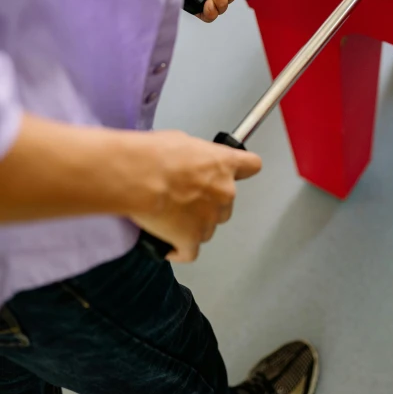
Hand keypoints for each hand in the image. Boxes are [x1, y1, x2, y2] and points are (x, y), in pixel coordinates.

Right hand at [131, 131, 261, 261]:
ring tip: (170, 217)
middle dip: (208, 202)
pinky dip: (179, 249)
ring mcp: (209, 219)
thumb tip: (190, 163)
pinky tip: (168, 245)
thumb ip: (197, 157)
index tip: (230, 173)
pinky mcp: (191, 240)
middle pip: (225, 203)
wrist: (139, 175)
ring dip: (194, 225)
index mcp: (224, 164)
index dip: (240, 170)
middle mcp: (224, 192)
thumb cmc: (155, 154)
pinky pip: (189, 252)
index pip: (251, 165)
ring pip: (208, 228)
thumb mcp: (183, 141)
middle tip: (184, 196)